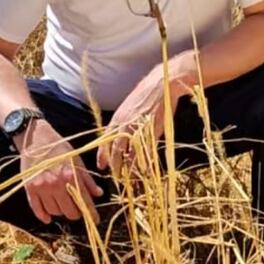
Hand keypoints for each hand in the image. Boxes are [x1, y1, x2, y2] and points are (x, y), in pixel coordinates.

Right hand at [17, 120, 102, 224]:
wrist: (36, 139)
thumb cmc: (59, 148)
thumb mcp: (77, 160)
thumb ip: (88, 179)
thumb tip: (98, 194)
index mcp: (70, 176)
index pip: (84, 201)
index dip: (91, 213)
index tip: (95, 219)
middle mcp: (56, 184)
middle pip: (69, 212)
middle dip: (76, 213)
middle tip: (78, 210)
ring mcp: (41, 187)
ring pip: (54, 212)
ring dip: (60, 212)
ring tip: (63, 205)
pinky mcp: (29, 189)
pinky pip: (37, 209)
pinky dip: (43, 216)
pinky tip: (48, 218)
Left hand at [97, 54, 198, 176]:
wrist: (162, 84)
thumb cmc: (146, 93)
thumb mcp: (130, 107)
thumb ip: (124, 121)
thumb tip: (120, 135)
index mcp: (117, 118)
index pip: (105, 141)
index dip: (103, 156)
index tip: (101, 166)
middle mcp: (125, 125)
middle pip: (116, 151)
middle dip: (115, 166)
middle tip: (116, 177)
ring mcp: (138, 129)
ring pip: (129, 154)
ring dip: (128, 168)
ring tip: (129, 179)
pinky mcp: (152, 132)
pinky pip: (145, 152)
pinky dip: (143, 163)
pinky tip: (143, 170)